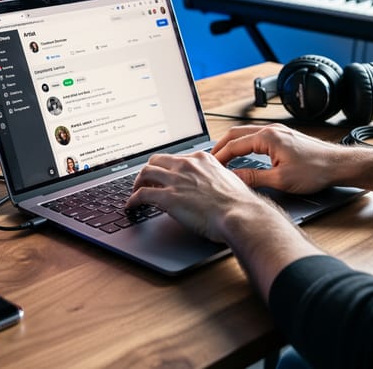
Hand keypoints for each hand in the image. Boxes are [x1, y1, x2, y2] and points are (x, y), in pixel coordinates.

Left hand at [128, 151, 289, 243]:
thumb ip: (215, 179)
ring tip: (135, 192)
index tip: (165, 175)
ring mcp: (176, 180)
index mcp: (202, 159)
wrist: (240, 215)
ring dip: (137, 182)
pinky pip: (142, 194)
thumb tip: (212, 187)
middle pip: (157, 160)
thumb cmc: (239, 204)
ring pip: (145, 172)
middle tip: (146, 181)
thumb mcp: (228, 182)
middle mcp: (187, 165)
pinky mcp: (168, 197)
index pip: (177, 158)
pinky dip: (133, 200)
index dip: (168, 167)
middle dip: (149, 170)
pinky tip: (131, 206)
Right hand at [211, 123, 342, 194]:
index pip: (233, 145)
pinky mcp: (284, 137)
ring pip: (246, 134)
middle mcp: (271, 130)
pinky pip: (256, 136)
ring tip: (222, 157)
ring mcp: (278, 132)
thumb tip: (233, 179)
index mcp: (268, 137)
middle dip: (220, 147)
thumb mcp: (280, 179)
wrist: (338, 165)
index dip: (219, 157)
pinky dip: (244, 144)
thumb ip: (253, 178)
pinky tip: (243, 154)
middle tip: (209, 161)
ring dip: (232, 144)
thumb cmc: (315, 170)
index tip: (209, 168)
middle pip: (236, 134)